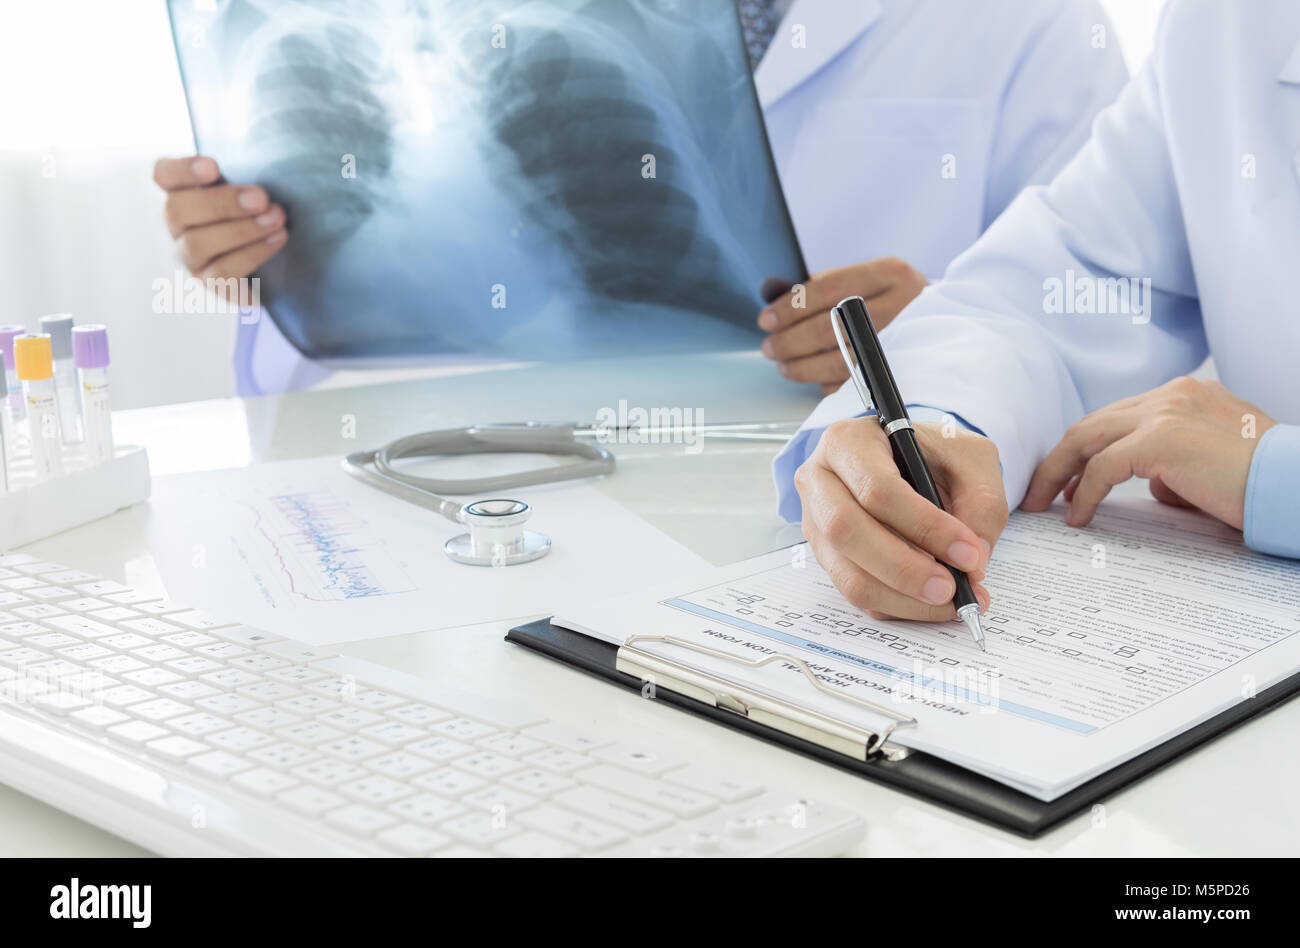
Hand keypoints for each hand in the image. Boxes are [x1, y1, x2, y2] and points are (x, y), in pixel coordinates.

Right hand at [153, 155, 287, 296]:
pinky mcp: (210, 283)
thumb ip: (249, 169)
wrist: (281, 261)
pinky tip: (277, 239)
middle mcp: (179, 225)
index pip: (163, 175)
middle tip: (262, 198)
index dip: (181, 170)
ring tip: (277, 220)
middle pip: (177, 211)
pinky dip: (252, 254)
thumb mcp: (254, 184)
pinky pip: (222, 273)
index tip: (213, 167)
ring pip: (197, 244)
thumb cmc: (263, 210)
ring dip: (241, 230)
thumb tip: (268, 153)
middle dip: (222, 203)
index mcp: (183, 191)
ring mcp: (190, 256)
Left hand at [758, 258, 927, 393]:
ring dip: (803, 367)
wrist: (948, 321)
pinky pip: (855, 383)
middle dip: (791, 341)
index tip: (766, 319)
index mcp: (889, 273)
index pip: (828, 289)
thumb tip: (775, 301)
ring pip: (841, 361)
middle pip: (832, 328)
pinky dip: (828, 382)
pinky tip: (814, 377)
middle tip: (770, 347)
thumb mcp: (867, 279)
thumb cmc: (893, 298)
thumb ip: (825, 286)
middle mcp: (902, 304)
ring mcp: (905, 340)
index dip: (791, 307)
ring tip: (784, 365)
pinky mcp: (904, 370)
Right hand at [795, 419, 1007, 620]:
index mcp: (849, 441)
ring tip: (950, 601)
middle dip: (905, 569)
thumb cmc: (935, 453)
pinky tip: (932, 602)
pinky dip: (898, 605)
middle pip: (847, 532)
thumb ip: (981, 504)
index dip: (924, 526)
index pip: (877, 489)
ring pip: (848, 573)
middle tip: (952, 588)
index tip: (968, 553)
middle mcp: (819, 480)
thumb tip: (973, 563)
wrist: (911, 460)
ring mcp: (815, 522)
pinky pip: (856, 591)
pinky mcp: (825, 556)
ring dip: (903, 597)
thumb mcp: (971, 458)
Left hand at [1021, 377, 1276, 529]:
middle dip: (1060, 459)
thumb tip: (1149, 486)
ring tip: (1041, 504)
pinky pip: (1103, 468)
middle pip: (1092, 423)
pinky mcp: (1162, 440)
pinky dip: (1083, 493)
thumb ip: (1174, 466)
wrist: (1296, 487)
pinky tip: (1078, 517)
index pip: (1117, 418)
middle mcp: (1171, 395)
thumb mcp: (1211, 464)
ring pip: (1087, 438)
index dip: (1086, 448)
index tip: (1066, 477)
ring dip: (1057, 473)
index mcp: (1184, 395)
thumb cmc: (1263, 483)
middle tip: (1039, 492)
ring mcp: (1165, 413)